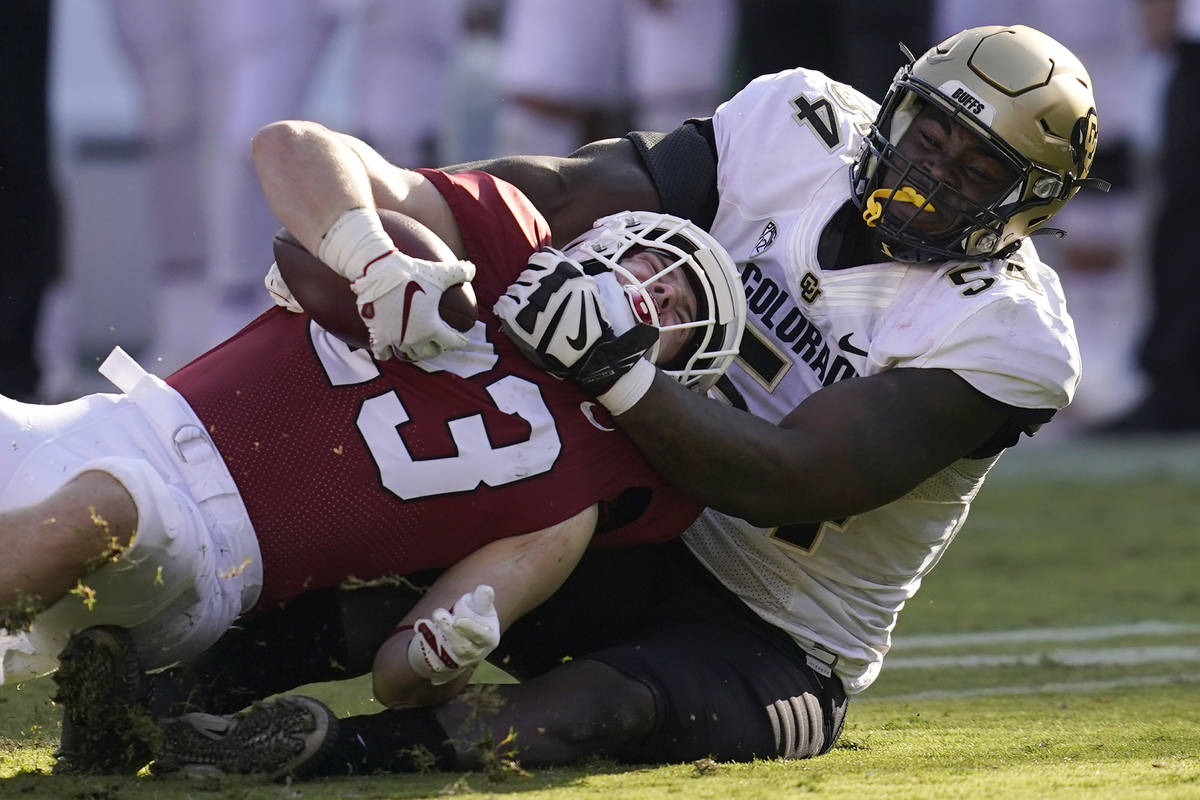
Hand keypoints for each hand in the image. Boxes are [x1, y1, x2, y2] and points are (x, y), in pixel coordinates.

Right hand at [350, 251, 475, 360]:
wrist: (380, 272)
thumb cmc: (412, 273)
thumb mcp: (440, 272)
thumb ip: (460, 272)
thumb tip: (473, 269)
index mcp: (433, 327)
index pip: (452, 343)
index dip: (459, 340)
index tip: (461, 338)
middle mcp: (415, 338)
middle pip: (431, 352)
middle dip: (437, 347)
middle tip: (438, 340)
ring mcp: (396, 339)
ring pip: (410, 354)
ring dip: (416, 350)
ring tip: (418, 343)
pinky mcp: (378, 336)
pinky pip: (383, 353)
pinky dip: (387, 352)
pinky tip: (389, 348)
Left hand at [407, 585, 499, 685]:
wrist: (459, 638)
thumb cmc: (473, 618)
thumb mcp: (480, 607)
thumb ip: (482, 600)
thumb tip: (484, 589)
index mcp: (489, 638)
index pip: (483, 636)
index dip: (472, 629)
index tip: (458, 621)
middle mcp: (475, 653)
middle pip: (463, 646)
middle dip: (449, 631)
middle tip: (437, 613)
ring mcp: (458, 661)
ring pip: (447, 653)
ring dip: (435, 637)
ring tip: (424, 622)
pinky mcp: (442, 664)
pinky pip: (432, 658)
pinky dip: (425, 644)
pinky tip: (420, 628)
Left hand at [494, 251, 658, 394]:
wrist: (587, 355)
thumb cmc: (589, 326)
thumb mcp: (588, 290)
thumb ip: (571, 274)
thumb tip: (553, 261)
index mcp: (566, 271)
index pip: (541, 258)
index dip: (540, 271)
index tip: (543, 283)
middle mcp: (548, 280)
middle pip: (527, 274)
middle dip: (530, 287)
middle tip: (537, 305)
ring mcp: (531, 297)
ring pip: (514, 288)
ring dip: (519, 299)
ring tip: (529, 314)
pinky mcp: (516, 315)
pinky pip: (503, 303)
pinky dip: (506, 310)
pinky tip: (516, 319)